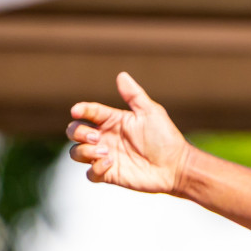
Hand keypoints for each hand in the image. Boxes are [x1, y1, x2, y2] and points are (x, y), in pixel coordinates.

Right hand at [67, 72, 191, 193]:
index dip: (80, 110)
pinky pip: (91, 174)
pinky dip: (95, 169)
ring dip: (84, 151)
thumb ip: (134, 95)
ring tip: (104, 151)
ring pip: (77, 153)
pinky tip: (111, 164)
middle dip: (78, 132)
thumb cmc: (165, 137)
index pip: (88, 112)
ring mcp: (106, 156)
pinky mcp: (110, 174)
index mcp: (113, 120)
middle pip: (75, 132)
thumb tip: (121, 75)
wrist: (175, 166)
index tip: (77, 111)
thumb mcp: (150, 112)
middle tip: (96, 137)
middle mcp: (105, 137)